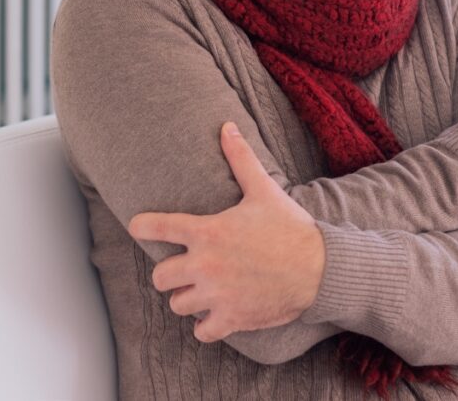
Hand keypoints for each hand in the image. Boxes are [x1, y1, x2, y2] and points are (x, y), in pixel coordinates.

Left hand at [128, 122, 325, 342]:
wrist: (320, 269)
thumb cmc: (290, 227)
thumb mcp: (263, 190)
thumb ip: (240, 159)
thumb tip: (226, 126)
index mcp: (207, 232)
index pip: (157, 228)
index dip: (142, 226)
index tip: (138, 227)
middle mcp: (205, 265)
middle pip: (160, 277)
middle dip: (169, 273)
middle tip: (184, 269)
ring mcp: (216, 296)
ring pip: (177, 304)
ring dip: (187, 298)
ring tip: (201, 291)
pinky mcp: (232, 319)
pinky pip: (202, 331)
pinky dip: (206, 325)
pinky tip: (216, 314)